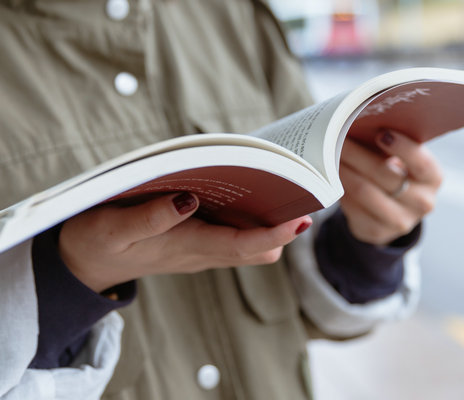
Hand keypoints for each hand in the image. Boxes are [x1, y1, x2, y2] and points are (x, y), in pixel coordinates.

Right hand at [59, 192, 311, 292]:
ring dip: (268, 223)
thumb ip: (150, 218)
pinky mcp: (195, 242)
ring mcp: (200, 250)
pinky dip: (248, 219)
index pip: (243, 246)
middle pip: (257, 248)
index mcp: (186, 248)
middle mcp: (201, 253)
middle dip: (282, 228)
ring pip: (248, 244)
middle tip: (300, 194)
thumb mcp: (113, 228)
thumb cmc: (96, 242)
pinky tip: (247, 193)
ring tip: (281, 188)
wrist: (85, 263)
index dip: (275, 234)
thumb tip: (189, 200)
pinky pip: (233, 236)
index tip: (302, 218)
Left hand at [339, 129, 441, 244]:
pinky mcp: (376, 231)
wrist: (391, 214)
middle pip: (385, 174)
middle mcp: (421, 202)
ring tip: (326, 154)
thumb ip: (389, 144)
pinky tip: (328, 175)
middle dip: (357, 153)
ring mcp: (399, 221)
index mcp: (432, 178)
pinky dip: (338, 188)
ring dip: (342, 169)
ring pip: (364, 191)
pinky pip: (351, 206)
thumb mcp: (402, 161)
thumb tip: (357, 121)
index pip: (421, 163)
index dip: (402, 148)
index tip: (380, 133)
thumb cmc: (394, 173)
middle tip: (335, 136)